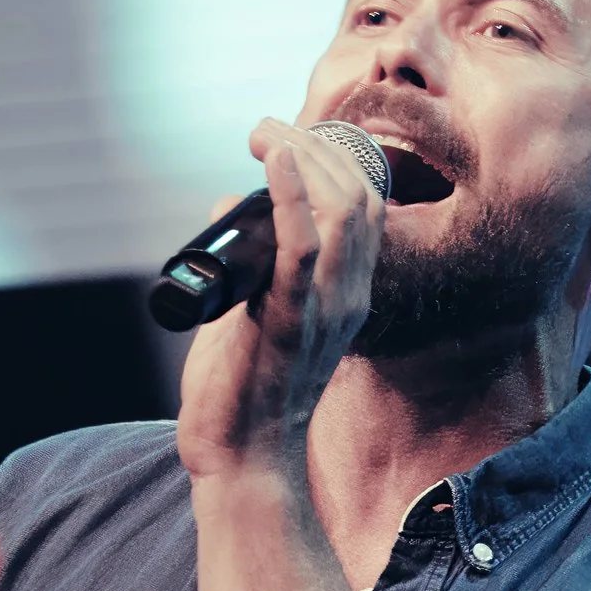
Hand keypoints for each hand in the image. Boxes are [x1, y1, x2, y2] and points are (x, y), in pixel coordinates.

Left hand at [178, 118, 384, 480]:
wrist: (239, 461)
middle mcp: (348, 298)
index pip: (366, 206)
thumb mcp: (252, 311)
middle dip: (315, 144)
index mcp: (347, 294)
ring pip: (342, 212)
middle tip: (264, 128)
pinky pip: (303, 249)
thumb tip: (224, 202)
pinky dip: (289, 197)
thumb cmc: (240, 392)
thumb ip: (248, 259)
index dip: (334, 157)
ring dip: (303, 159)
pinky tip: (273, 163)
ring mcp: (324, 312)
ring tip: (265, 135)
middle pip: (359, 196)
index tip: (282, 136)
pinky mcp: (288, 325)